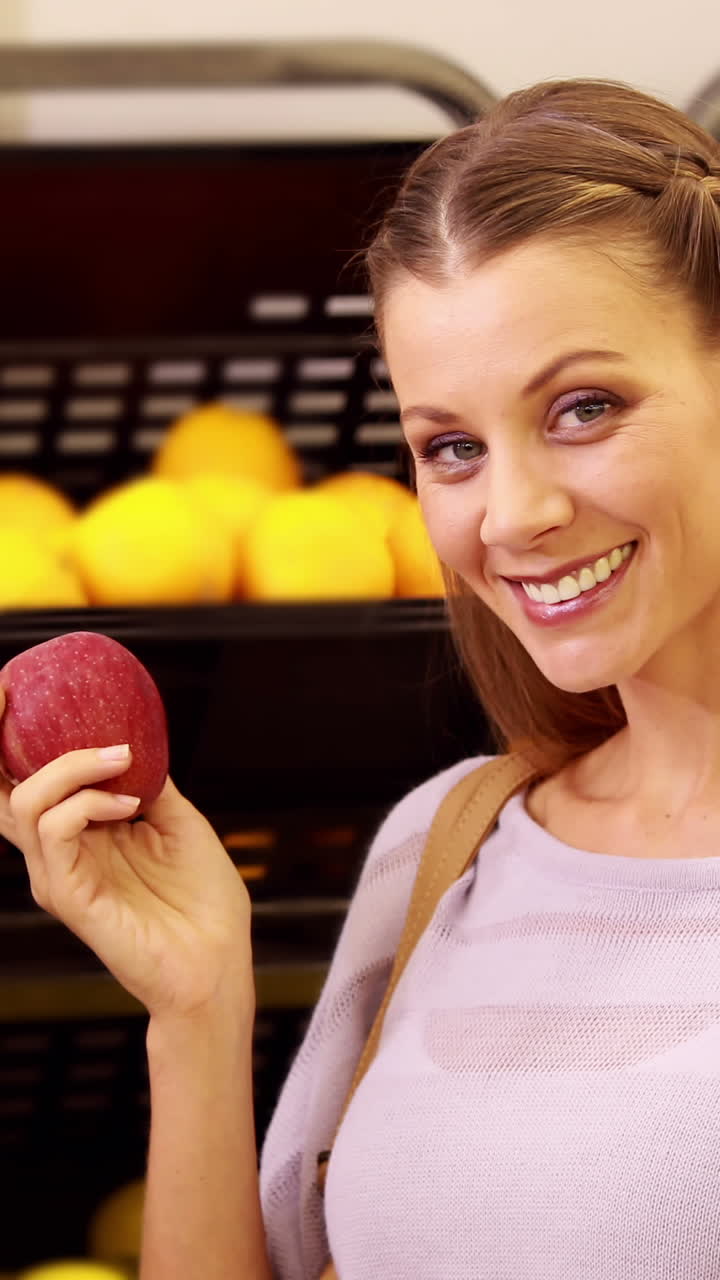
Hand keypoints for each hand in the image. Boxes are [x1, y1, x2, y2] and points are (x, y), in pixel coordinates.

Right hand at [0, 686, 253, 1020]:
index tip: (12, 687)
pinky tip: (128, 804)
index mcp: (77, 834)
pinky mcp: (69, 897)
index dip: (8, 736)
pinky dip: (86, 802)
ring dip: (71, 766)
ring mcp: (57, 875)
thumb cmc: (202, 903)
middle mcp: (56, 853)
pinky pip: (54, 833)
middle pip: (0, 789)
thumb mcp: (178, 822)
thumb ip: (148, 782)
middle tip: (9, 692)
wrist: (220, 964)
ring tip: (122, 758)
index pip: (25, 780)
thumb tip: (136, 736)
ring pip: (24, 803)